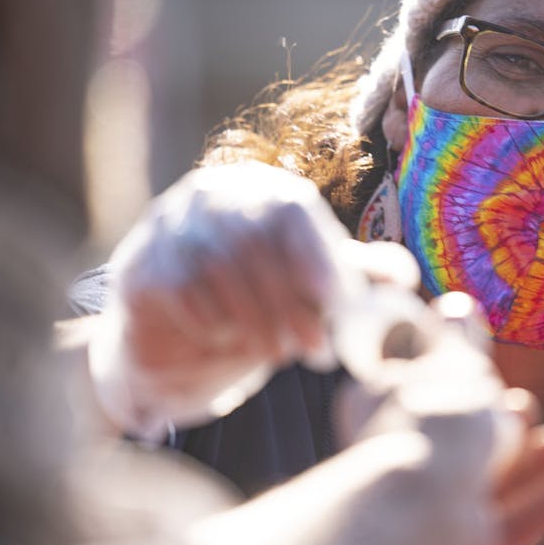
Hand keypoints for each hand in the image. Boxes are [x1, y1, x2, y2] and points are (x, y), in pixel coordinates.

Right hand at [87, 162, 419, 429]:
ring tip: (280, 354)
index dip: (318, 257)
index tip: (340, 305)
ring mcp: (168, 225)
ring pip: (220, 269)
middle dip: (293, 304)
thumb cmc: (251, 303)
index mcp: (258, 190)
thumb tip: (404, 274)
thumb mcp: (305, 287)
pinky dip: (215, 324)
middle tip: (318, 353)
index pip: (291, 210)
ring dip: (259, 321)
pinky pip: (184, 293)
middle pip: (257, 242)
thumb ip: (350, 276)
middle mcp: (210, 196)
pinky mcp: (139, 264)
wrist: (171, 339)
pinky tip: (227, 341)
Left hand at [336, 292, 543, 544]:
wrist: (422, 508)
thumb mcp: (452, 361)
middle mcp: (400, 464)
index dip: (466, 385)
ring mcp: (428, 512)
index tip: (499, 384)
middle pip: (463, 445)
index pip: (421, 394)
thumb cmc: (432, 424)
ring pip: (490, 486)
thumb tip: (455, 306)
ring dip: (533, 465)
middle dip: (504, 428)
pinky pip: (512, 523)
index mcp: (379, 413)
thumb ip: (459, 337)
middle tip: (525, 410)